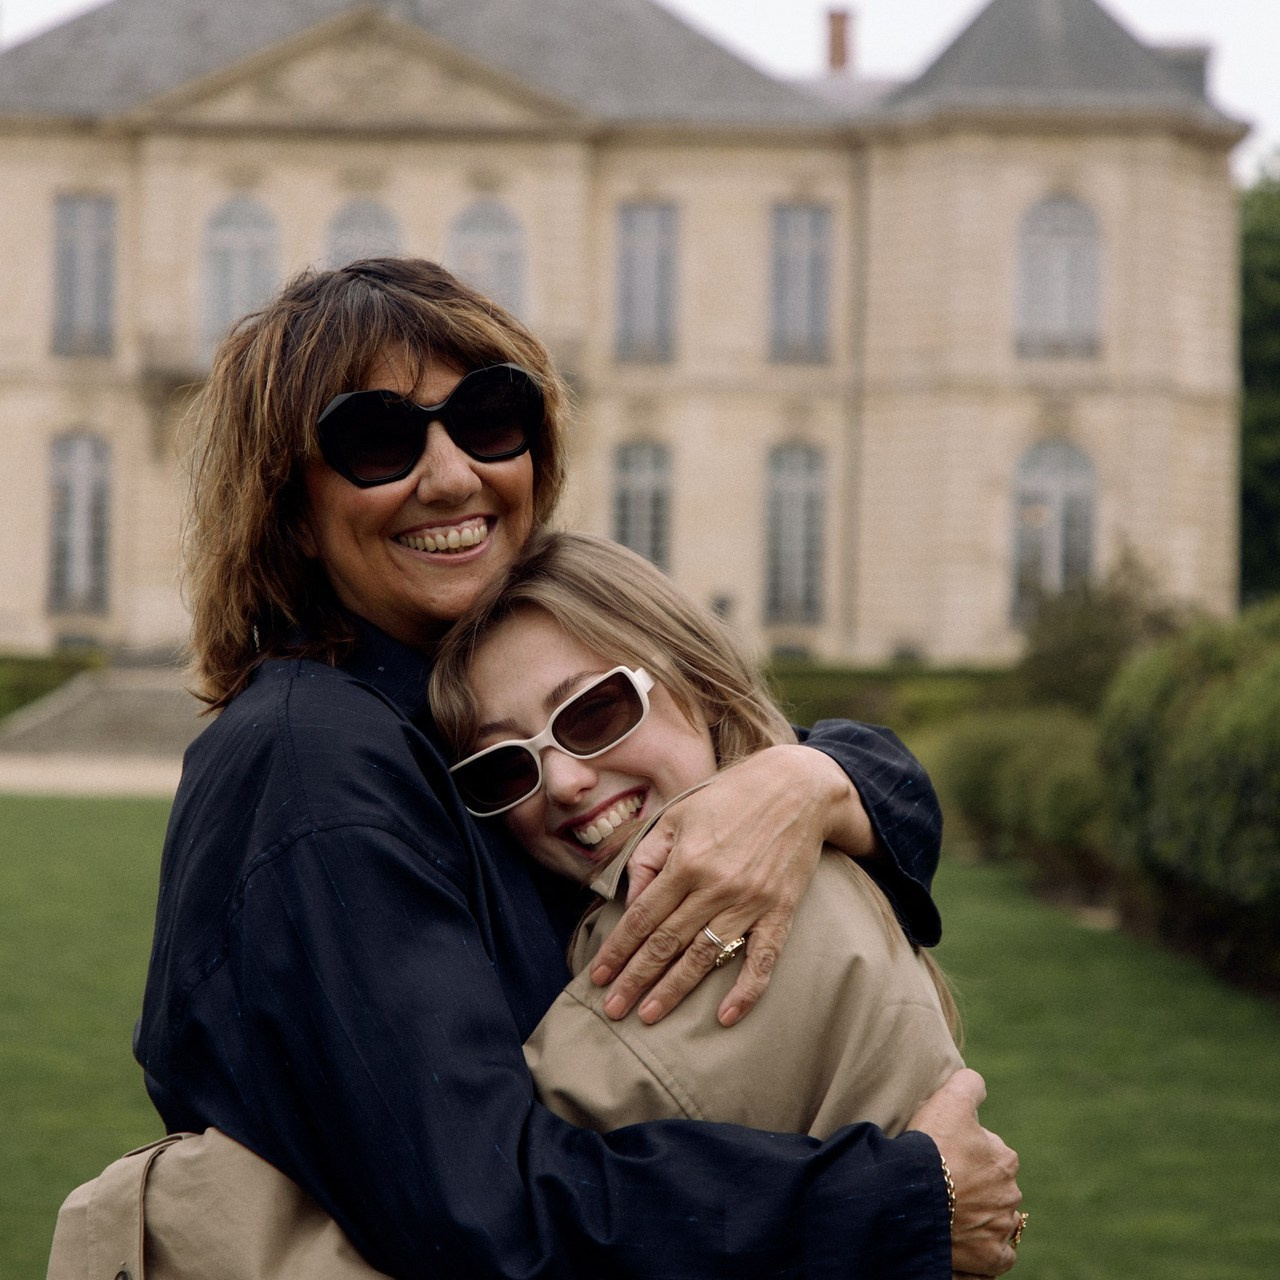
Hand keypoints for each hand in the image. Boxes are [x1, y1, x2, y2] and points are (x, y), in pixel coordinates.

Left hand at [587, 744, 872, 1026]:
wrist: (797, 788)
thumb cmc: (729, 798)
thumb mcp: (678, 814)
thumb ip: (649, 856)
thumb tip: (632, 901)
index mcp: (686, 861)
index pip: (643, 916)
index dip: (618, 949)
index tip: (599, 976)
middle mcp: (715, 886)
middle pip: (666, 943)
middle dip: (636, 979)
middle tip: (613, 1010)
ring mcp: (750, 901)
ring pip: (704, 956)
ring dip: (674, 990)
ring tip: (649, 1016)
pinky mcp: (781, 910)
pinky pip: (762, 958)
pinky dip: (746, 990)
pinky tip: (726, 1017)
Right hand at [908, 1069, 1022, 1276]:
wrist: (912, 1197)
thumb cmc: (932, 1146)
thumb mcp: (949, 1100)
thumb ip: (969, 1084)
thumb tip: (977, 1083)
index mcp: (1005, 1159)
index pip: (990, 1151)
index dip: (965, 1149)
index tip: (945, 1153)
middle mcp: (1010, 1195)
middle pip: (993, 1186)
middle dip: (975, 1184)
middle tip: (944, 1181)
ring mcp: (1000, 1228)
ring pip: (995, 1218)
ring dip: (979, 1215)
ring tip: (950, 1210)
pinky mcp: (990, 1257)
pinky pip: (998, 1254)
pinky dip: (986, 1248)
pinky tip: (969, 1239)